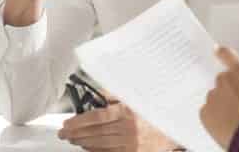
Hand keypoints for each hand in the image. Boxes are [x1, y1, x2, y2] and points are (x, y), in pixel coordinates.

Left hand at [58, 102, 177, 150]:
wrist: (174, 127)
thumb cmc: (154, 110)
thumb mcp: (136, 96)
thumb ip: (115, 94)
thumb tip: (96, 93)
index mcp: (127, 111)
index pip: (97, 117)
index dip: (79, 121)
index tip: (68, 123)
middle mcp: (128, 128)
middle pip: (95, 132)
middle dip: (76, 133)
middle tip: (64, 133)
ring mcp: (130, 143)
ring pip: (100, 144)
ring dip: (83, 142)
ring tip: (72, 139)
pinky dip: (95, 150)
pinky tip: (87, 147)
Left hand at [200, 46, 238, 148]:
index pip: (226, 53)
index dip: (223, 53)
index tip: (219, 52)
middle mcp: (224, 80)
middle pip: (225, 79)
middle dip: (234, 88)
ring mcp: (213, 97)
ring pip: (217, 96)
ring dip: (225, 103)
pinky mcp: (205, 114)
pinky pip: (209, 112)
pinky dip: (217, 117)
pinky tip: (231, 124)